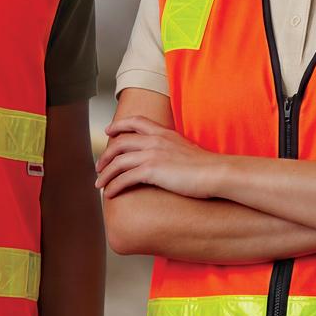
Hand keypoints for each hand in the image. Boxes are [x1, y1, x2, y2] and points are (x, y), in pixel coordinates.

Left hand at [95, 115, 218, 198]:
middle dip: (106, 155)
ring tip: (99, 184)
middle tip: (99, 166)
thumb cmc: (207, 167)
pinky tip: (110, 194)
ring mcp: (152, 154)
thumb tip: (168, 159)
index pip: (136, 122)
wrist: (216, 173)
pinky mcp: (151, 171)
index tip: (109, 131)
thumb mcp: (187, 149)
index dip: (119, 125)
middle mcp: (154, 140)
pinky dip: (114, 186)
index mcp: (164, 133)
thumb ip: (173, 149)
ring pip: (118, 162)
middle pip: (120, 143)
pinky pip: (124, 178)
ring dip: (105, 174)